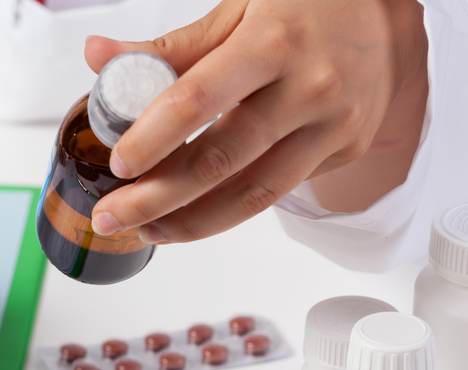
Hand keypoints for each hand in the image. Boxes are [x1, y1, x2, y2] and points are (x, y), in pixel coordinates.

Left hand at [85, 0, 428, 243]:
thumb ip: (168, 47)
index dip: (153, 138)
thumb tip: (99, 57)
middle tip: (111, 215)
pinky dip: (227, 212)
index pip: (198, 99)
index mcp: (273, 42)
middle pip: (221, 160)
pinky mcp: (343, 151)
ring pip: (253, 194)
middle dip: (157, 198)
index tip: (119, 164)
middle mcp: (310, 87)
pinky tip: (190, 217)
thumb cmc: (304, 7)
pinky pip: (276, 192)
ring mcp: (333, 125)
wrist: (386, 14)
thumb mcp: (236, 11)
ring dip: (190, 222)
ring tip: (145, 231)